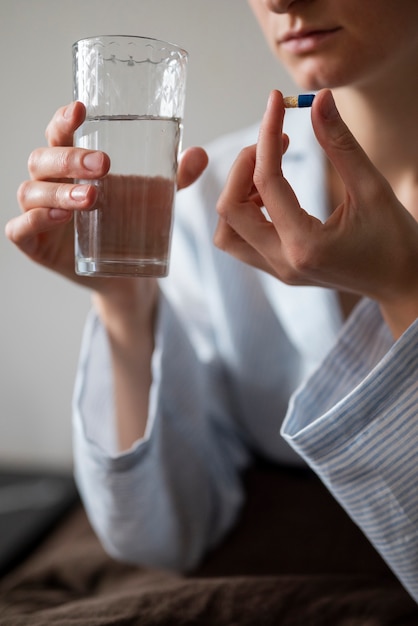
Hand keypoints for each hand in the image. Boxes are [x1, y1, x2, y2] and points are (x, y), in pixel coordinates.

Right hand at [6, 101, 207, 291]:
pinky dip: (33, 221)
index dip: (64, 120)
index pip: (60, 134)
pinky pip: (19, 229)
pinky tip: (58, 218)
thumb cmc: (130, 224)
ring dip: (57, 192)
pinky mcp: (34, 243)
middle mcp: (50, 183)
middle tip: (103, 164)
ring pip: (31, 191)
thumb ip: (175, 178)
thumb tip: (200, 154)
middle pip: (42, 159)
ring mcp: (38, 212)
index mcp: (72, 165)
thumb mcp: (155, 199)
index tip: (81, 109)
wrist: (125, 273)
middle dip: (69, 159)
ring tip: (90, 198)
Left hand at [214, 89, 417, 336]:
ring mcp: (278, 270)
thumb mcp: (372, 188)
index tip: (276, 103)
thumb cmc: (394, 239)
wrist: (401, 282)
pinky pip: (242, 242)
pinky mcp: (279, 270)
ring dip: (237, 195)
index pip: (268, 182)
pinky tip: (271, 193)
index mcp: (306, 245)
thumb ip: (341, 144)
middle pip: (229, 211)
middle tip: (274, 142)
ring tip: (270, 171)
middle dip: (243, 167)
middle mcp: (284, 262)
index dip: (268, 135)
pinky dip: (244, 213)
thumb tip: (319, 100)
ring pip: (227, 233)